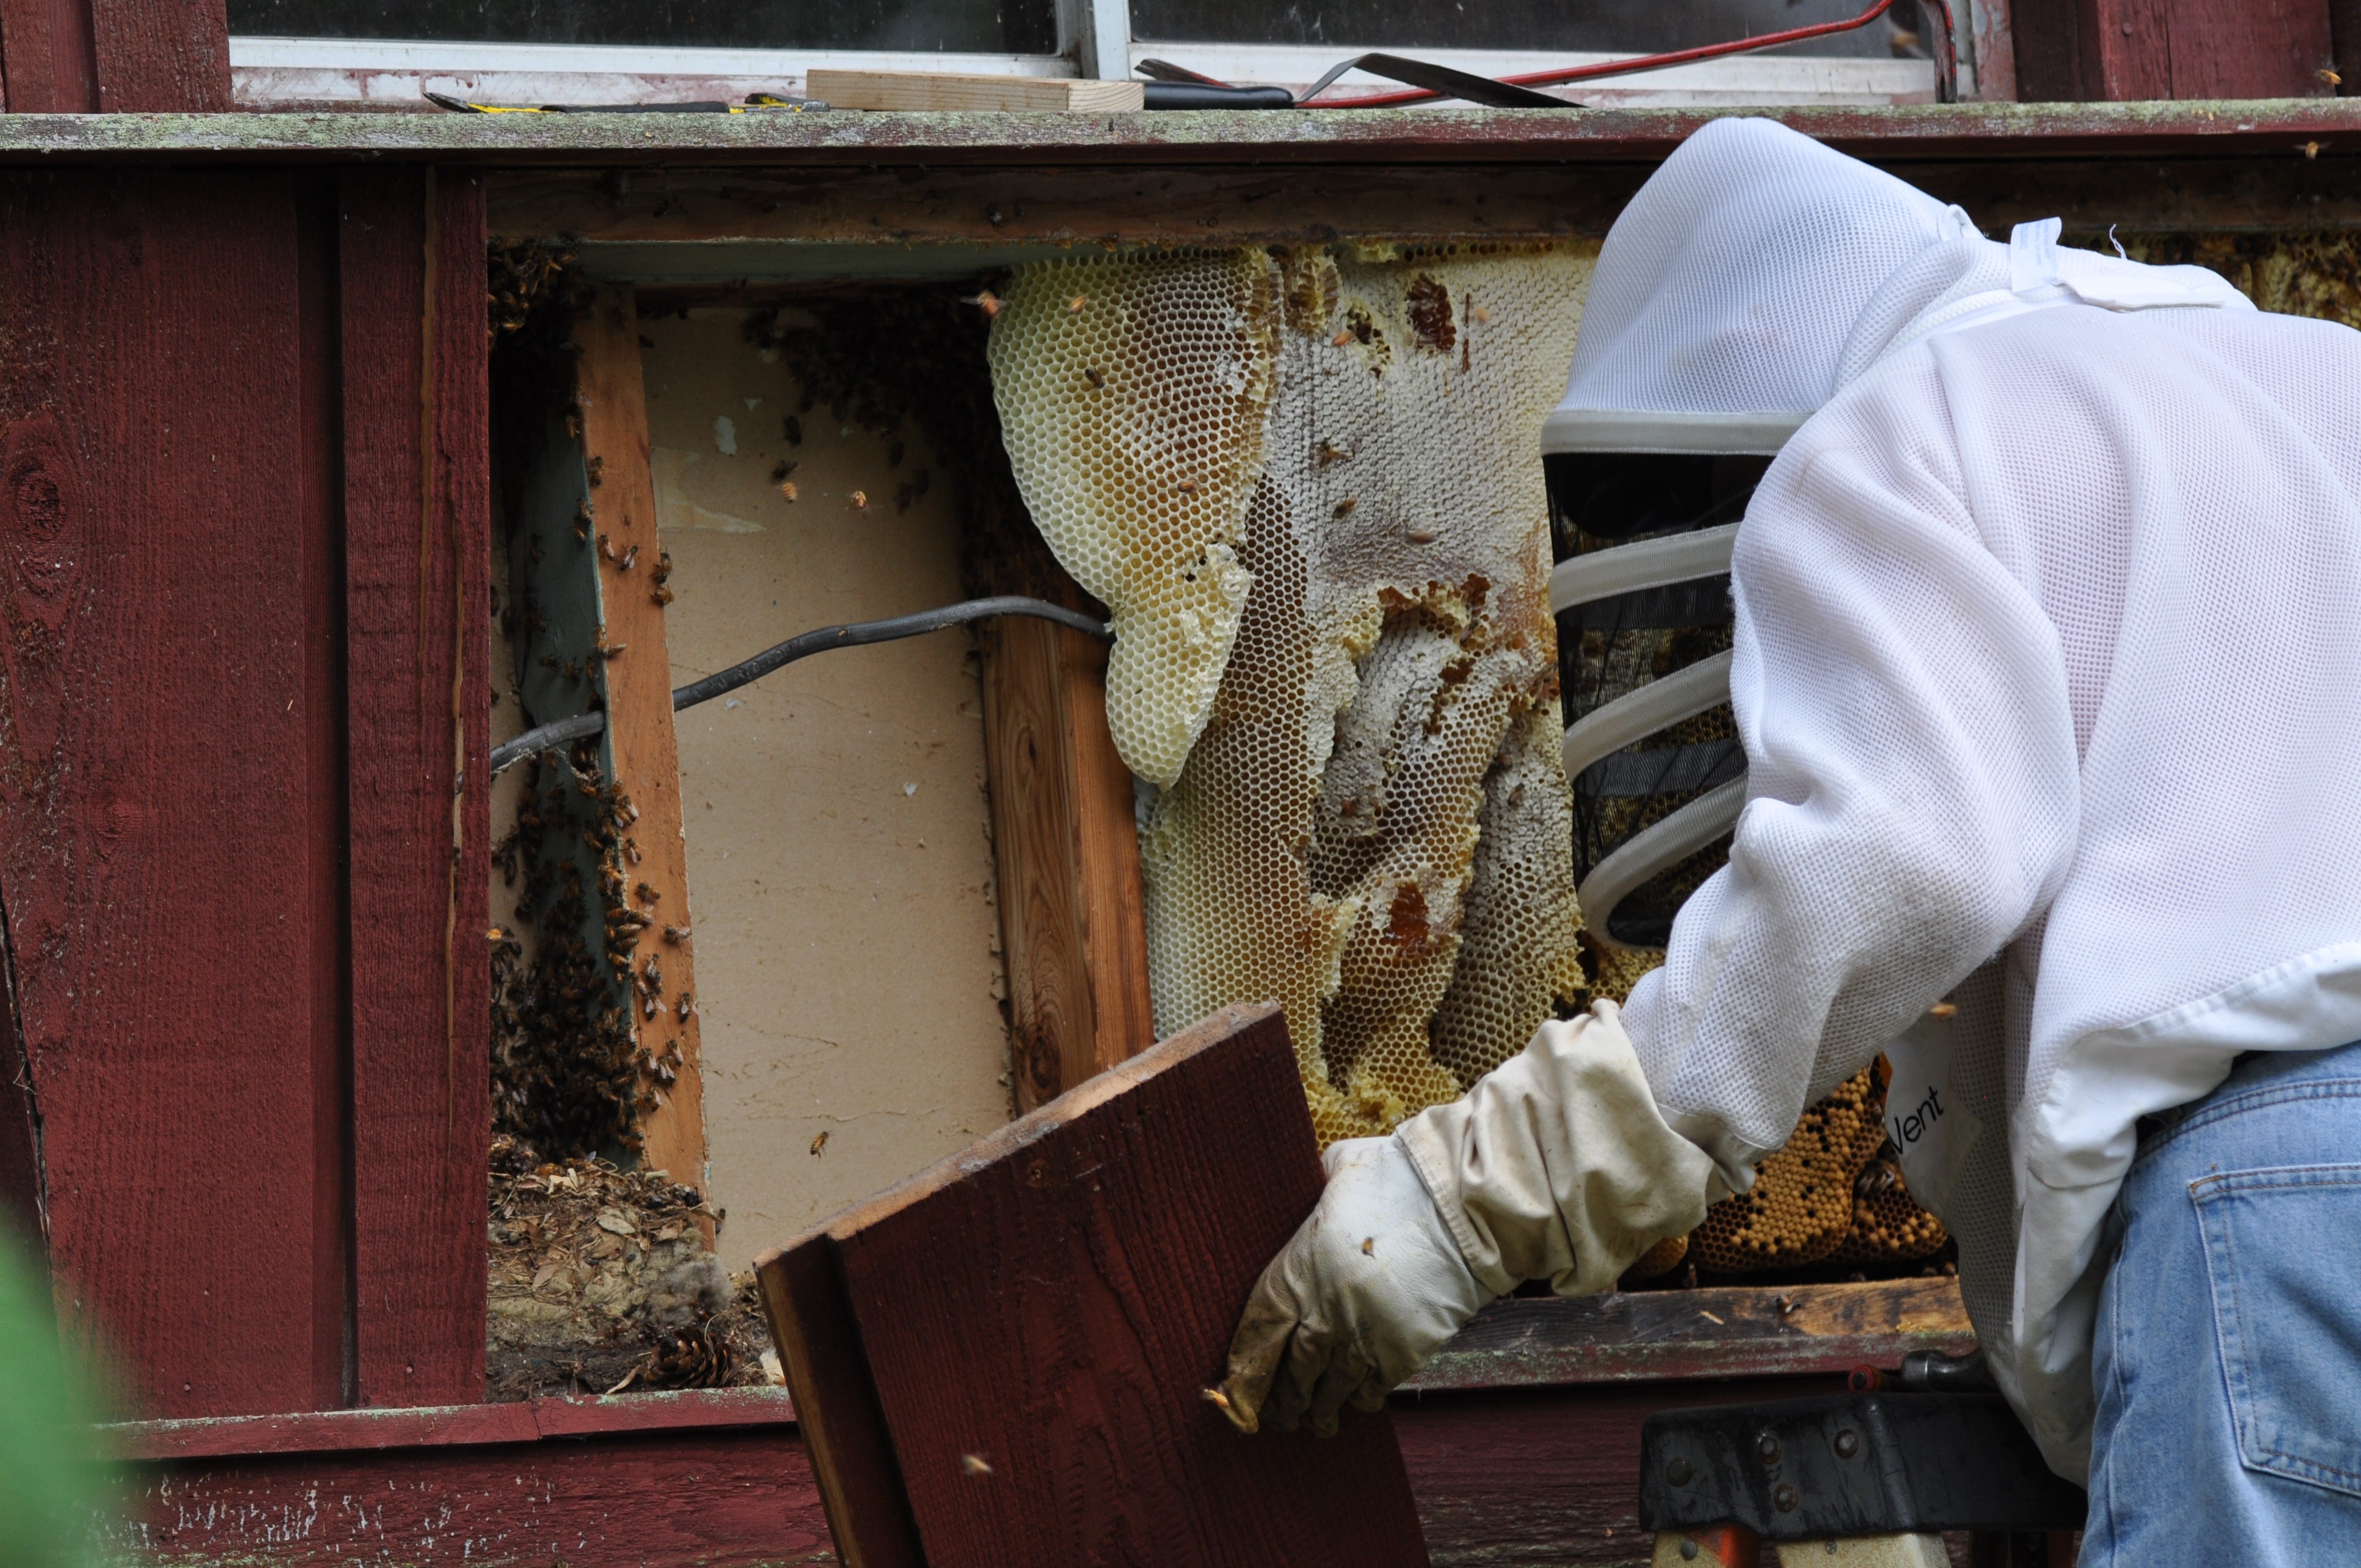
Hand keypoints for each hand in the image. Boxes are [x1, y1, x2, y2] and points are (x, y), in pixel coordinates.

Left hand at [1217, 1136, 1488, 1436]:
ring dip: (1317, 1411)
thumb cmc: (1399, 1178)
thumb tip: (1316, 1176)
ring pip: (1326, 1389)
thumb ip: (1318, 1184)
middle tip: (1274, 1417)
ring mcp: (1361, 1335)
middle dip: (1277, 1401)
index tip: (1238, 1387)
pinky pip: (1371, 1389)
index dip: (1245, 1366)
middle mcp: (1322, 1310)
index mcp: (1297, 1268)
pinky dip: (1361, 1400)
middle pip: (1288, 1370)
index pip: (1256, 1330)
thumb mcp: (1340, 1170)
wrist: (1461, 1207)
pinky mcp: (1401, 1352)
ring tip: (1313, 1423)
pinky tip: (1358, 1402)